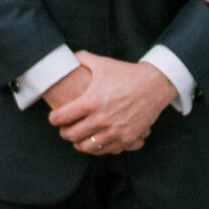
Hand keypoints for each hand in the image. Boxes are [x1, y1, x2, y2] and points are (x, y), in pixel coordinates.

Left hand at [49, 52, 175, 155]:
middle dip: (64, 132)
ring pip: (86, 147)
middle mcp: (101, 119)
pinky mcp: (126, 139)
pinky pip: (105, 151)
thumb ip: (83, 59)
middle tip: (64, 128)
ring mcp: (114, 131)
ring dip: (79, 143)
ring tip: (78, 138)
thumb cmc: (127, 74)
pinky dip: (98, 148)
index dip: (54, 119)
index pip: (62, 117)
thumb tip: (69, 56)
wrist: (154, 85)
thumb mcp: (103, 64)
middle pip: (71, 135)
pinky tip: (95, 141)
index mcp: (91, 101)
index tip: (54, 117)